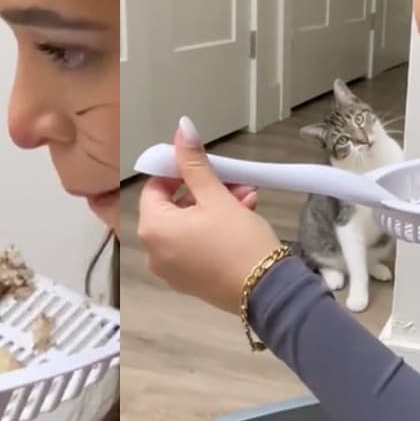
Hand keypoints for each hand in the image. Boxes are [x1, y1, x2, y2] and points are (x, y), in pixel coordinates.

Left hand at [137, 118, 282, 313]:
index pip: (155, 186)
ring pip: (186, 226)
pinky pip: (193, 246)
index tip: (206, 166)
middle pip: (172, 207)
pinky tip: (242, 219)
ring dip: (213, 207)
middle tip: (235, 181)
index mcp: (152, 228)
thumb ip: (194, 162)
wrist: (267, 293)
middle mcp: (153, 251)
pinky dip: (211, 231)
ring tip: (247, 198)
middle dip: (204, 189)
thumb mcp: (216, 196)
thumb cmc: (238, 241)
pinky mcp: (188, 281)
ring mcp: (169, 270)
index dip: (180, 171)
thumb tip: (181, 127)